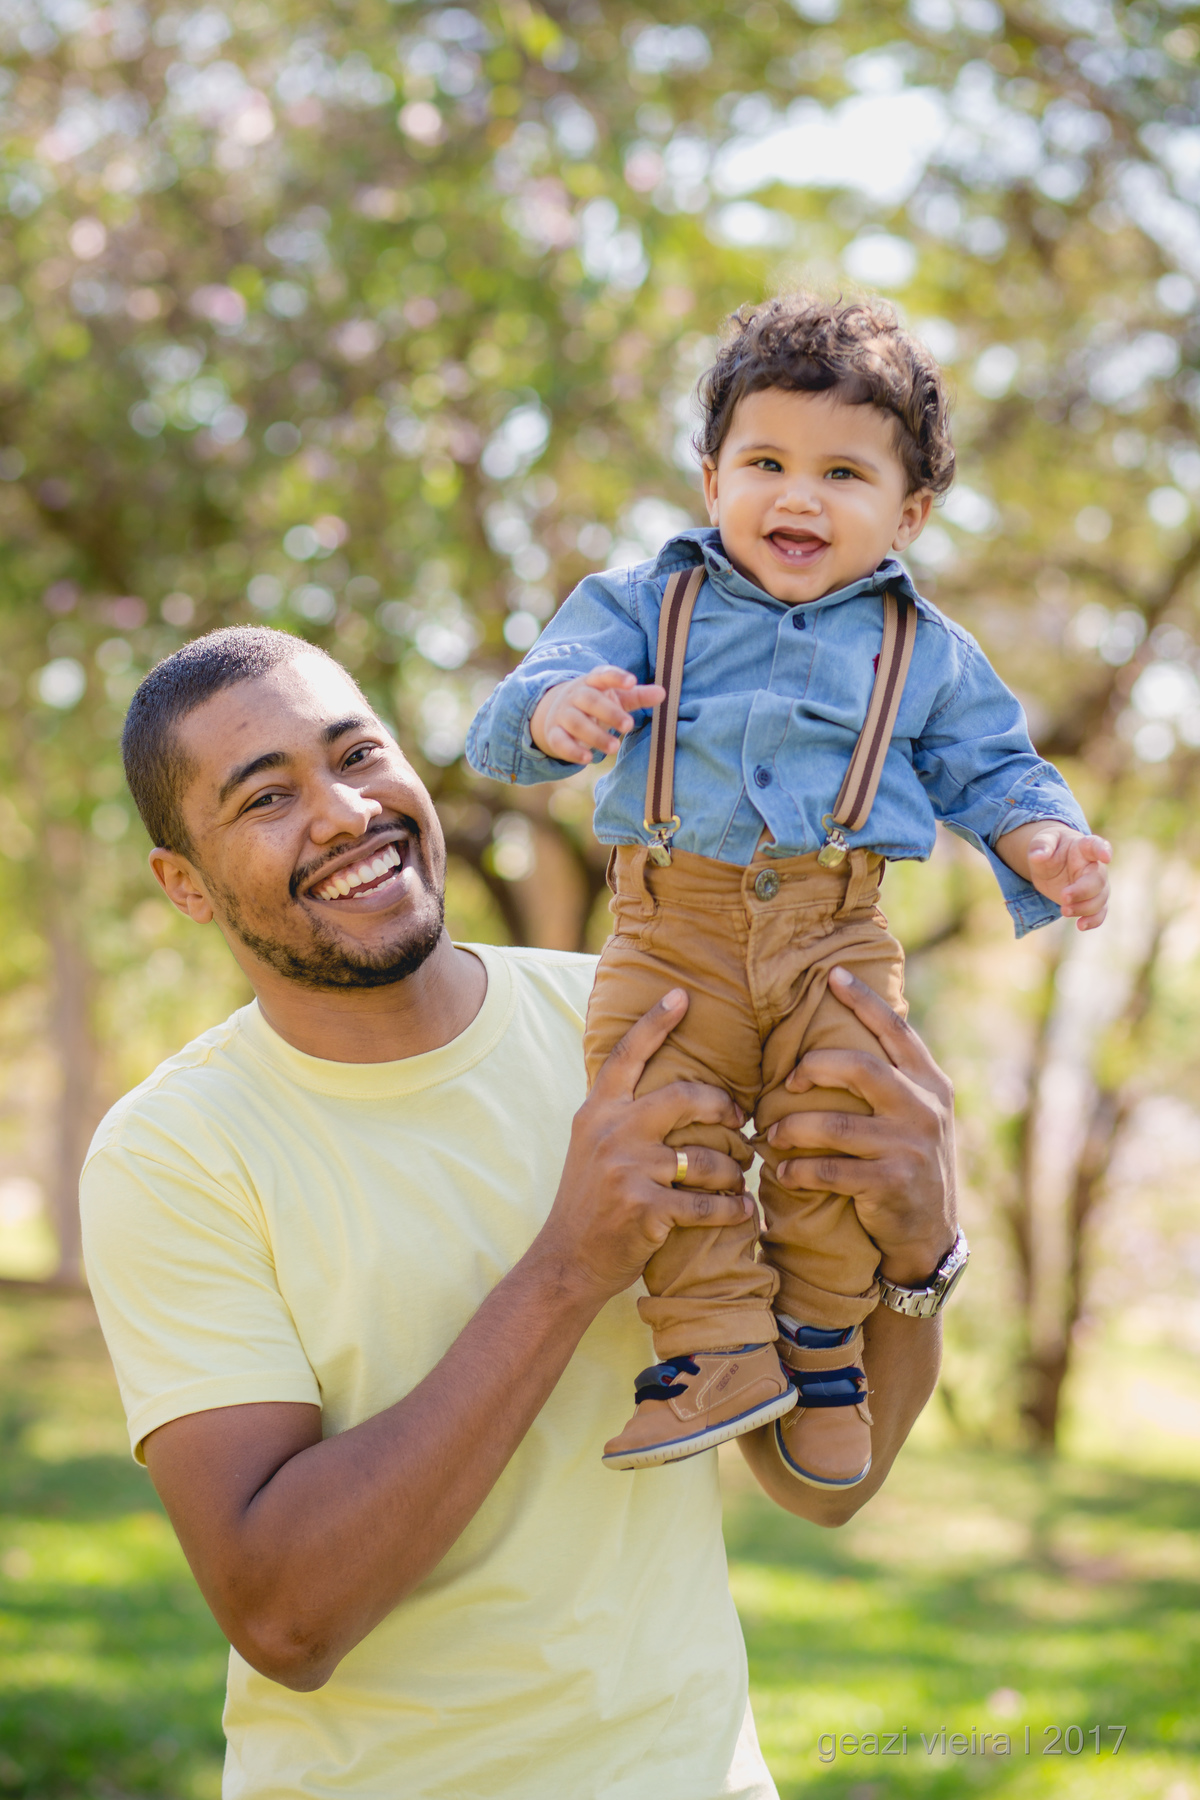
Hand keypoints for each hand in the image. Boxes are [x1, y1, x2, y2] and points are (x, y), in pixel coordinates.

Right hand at [530, 666, 664, 765]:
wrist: (557, 712)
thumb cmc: (596, 703)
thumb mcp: (617, 697)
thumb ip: (638, 695)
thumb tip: (663, 693)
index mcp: (593, 681)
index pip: (603, 675)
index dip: (617, 677)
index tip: (632, 682)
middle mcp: (575, 695)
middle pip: (590, 701)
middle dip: (609, 712)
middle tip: (628, 725)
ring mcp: (563, 714)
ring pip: (577, 723)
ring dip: (595, 736)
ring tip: (614, 747)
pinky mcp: (554, 733)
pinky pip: (561, 742)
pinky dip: (573, 751)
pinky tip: (588, 759)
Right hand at [534, 990, 751, 1302]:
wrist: (566, 1260)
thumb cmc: (590, 1201)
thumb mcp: (591, 1144)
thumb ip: (619, 1112)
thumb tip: (663, 1081)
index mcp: (597, 1112)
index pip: (626, 1055)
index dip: (654, 1022)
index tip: (681, 995)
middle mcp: (611, 1132)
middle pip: (686, 1097)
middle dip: (724, 1107)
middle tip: (740, 1119)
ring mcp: (627, 1170)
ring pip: (707, 1158)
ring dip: (733, 1169)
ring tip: (738, 1177)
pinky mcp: (645, 1209)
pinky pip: (707, 1203)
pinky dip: (732, 1208)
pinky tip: (742, 1210)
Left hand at [766, 967, 956, 1286]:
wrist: (930, 1235)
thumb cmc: (908, 1163)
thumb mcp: (917, 1116)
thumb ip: (893, 1079)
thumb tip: (845, 1032)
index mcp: (930, 1083)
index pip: (896, 1031)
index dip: (864, 1000)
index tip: (832, 974)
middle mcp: (924, 1109)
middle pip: (859, 1067)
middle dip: (813, 1067)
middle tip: (788, 1082)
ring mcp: (909, 1147)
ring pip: (835, 1125)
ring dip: (793, 1128)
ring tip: (770, 1136)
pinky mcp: (890, 1183)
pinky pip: (830, 1170)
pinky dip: (798, 1170)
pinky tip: (781, 1172)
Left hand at [1026, 824, 1110, 929]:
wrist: (1050, 862)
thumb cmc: (1049, 848)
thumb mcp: (1041, 842)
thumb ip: (1041, 846)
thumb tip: (1038, 856)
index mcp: (1084, 847)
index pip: (1097, 846)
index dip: (1103, 850)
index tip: (1106, 857)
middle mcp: (1094, 867)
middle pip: (1098, 880)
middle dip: (1082, 891)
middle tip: (1064, 897)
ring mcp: (1095, 885)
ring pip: (1100, 899)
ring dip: (1084, 908)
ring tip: (1064, 911)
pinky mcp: (1090, 901)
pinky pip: (1100, 913)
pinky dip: (1093, 921)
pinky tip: (1081, 926)